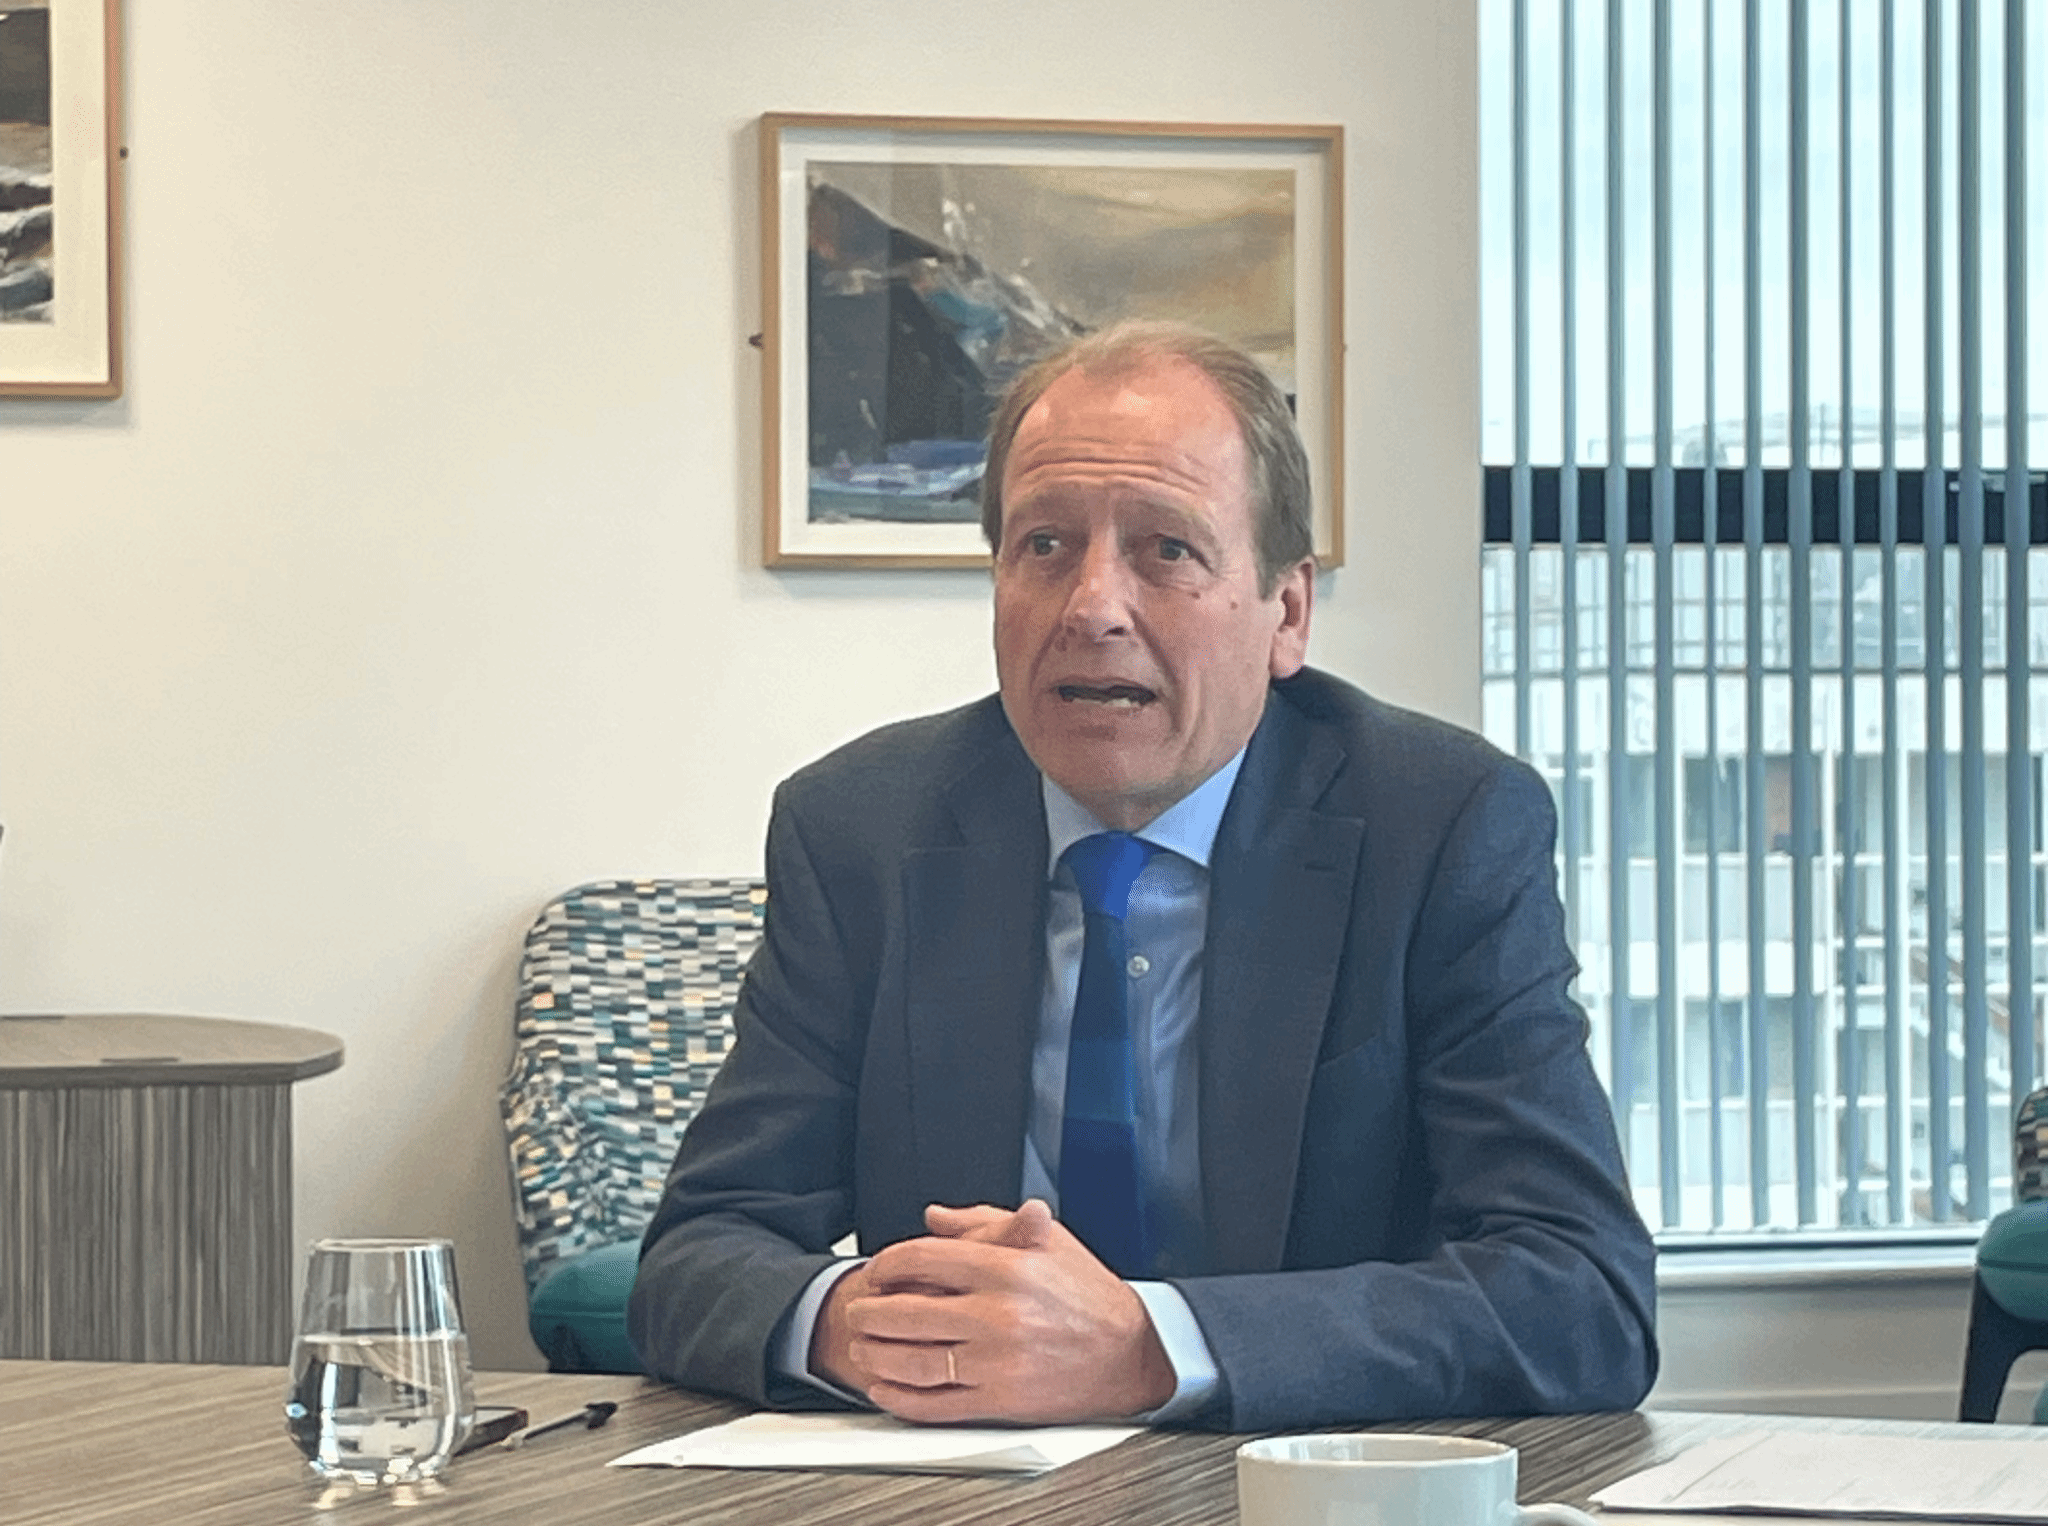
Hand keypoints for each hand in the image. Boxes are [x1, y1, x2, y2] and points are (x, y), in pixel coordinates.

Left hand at [815, 1198, 1175, 1424]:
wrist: (1132, 1351)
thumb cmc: (1090, 1294)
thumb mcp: (1046, 1240)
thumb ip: (985, 1222)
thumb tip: (935, 1216)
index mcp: (1007, 1268)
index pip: (923, 1259)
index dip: (888, 1263)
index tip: (878, 1270)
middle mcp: (998, 1314)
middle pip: (908, 1312)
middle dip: (870, 1311)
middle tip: (858, 1309)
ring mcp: (997, 1361)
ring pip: (913, 1361)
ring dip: (877, 1354)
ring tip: (863, 1345)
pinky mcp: (1000, 1401)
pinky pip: (935, 1404)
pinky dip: (901, 1397)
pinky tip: (886, 1386)